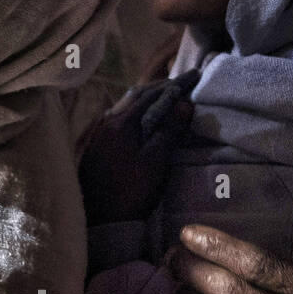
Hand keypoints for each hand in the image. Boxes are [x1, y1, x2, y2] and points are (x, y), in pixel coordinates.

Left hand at [78, 72, 196, 224]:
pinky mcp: (98, 143)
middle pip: (136, 95)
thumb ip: (170, 131)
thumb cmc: (130, 191)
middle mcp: (108, 121)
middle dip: (161, 87)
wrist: (98, 218)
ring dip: (147, 97)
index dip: (175, 84)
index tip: (194, 75)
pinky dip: (137, 110)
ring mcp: (100, 132)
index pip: (152, 93)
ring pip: (126, 105)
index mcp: (122, 122)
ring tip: (167, 96)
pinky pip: (120, 116)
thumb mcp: (156, 162)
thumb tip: (184, 103)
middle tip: (183, 83)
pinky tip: (143, 118)